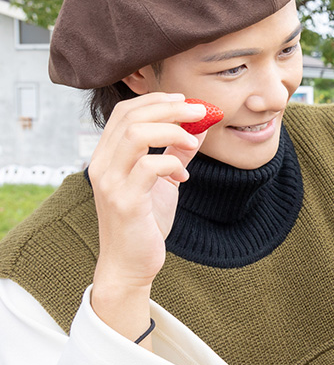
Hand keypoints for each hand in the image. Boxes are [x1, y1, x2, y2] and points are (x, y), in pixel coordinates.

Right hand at [86, 92, 206, 344]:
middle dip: (170, 108)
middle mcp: (102, 165)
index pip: (124, 112)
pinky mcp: (125, 202)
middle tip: (201, 111)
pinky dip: (172, 163)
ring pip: (135, 134)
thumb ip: (176, 152)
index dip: (155, 100)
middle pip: (131, 117)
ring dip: (172, 130)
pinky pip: (148, 167)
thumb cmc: (145, 221)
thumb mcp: (163, 180)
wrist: (130, 265)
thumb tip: (201, 125)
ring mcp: (111, 183)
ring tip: (193, 141)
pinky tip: (184, 176)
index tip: (185, 99)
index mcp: (107, 156)